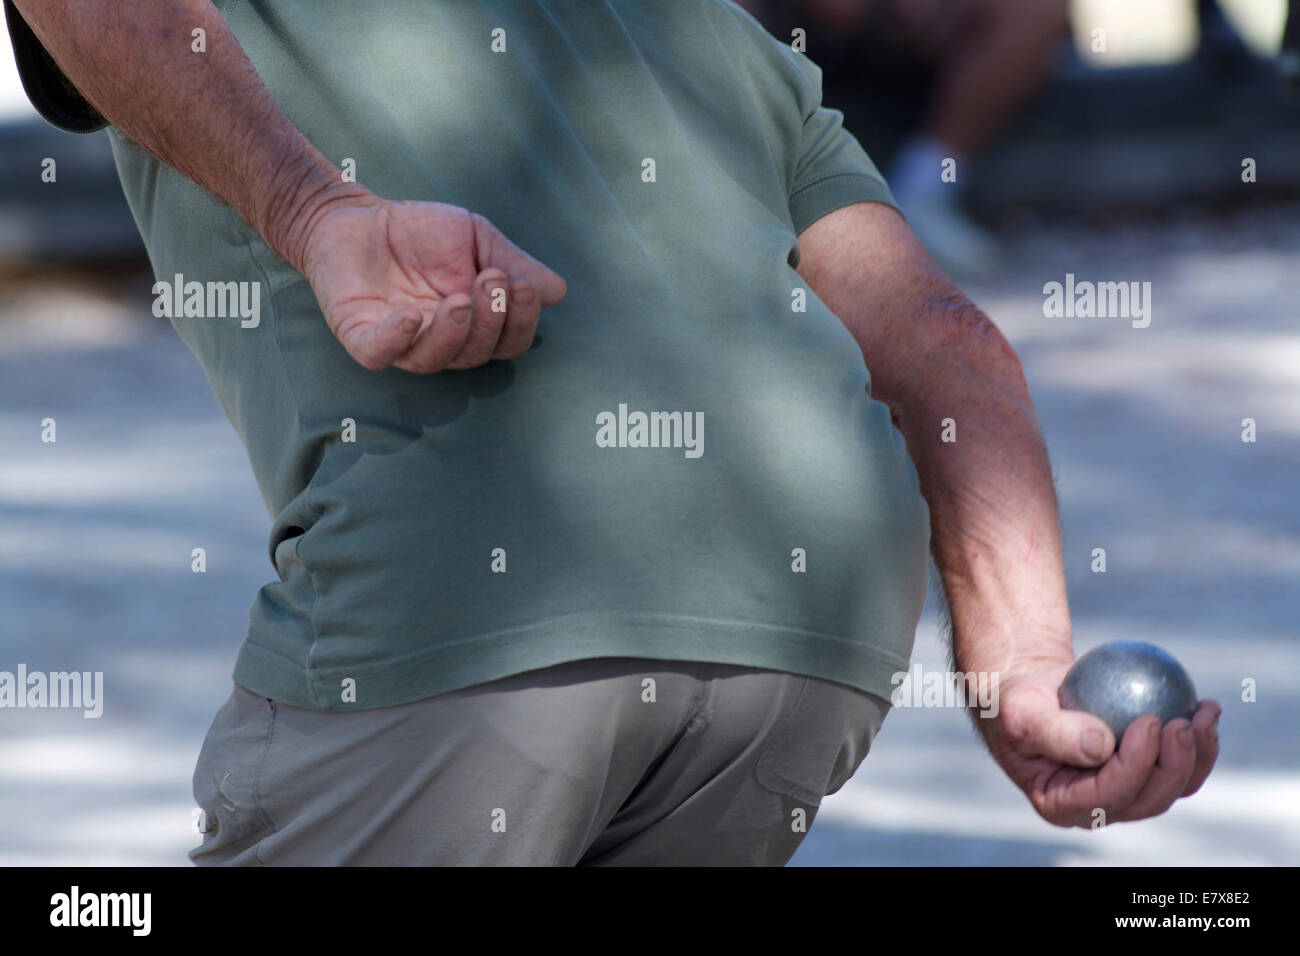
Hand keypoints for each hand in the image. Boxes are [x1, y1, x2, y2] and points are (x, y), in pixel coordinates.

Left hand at [297, 191, 565, 372]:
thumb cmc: (420, 233)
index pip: (506, 343)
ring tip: (460, 299)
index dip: (519, 323)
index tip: (521, 286)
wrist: (356, 216)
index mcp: (472, 325)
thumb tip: (557, 291)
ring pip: (433, 359)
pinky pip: (379, 352)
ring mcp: (400, 342)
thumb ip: (513, 262)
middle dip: (490, 321)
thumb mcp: (476, 238)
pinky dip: (395, 340)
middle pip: (475, 355)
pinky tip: (409, 316)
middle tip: (492, 281)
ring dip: (453, 332)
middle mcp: (440, 341)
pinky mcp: (359, 335)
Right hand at [977, 663, 1220, 827]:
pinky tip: (1206, 707)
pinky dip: (1198, 739)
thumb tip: (1102, 748)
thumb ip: (1054, 732)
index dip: (1137, 764)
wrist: (1030, 692)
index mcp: (1062, 804)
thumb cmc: (1015, 700)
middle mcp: (1097, 807)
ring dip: (1198, 755)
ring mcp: (1124, 791)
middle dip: (1176, 765)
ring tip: (1206, 712)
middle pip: (1149, 798)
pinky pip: (1178, 763)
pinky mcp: (1142, 771)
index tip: (1150, 720)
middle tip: (1183, 721)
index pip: (1109, 795)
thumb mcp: (1020, 711)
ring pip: (1172, 786)